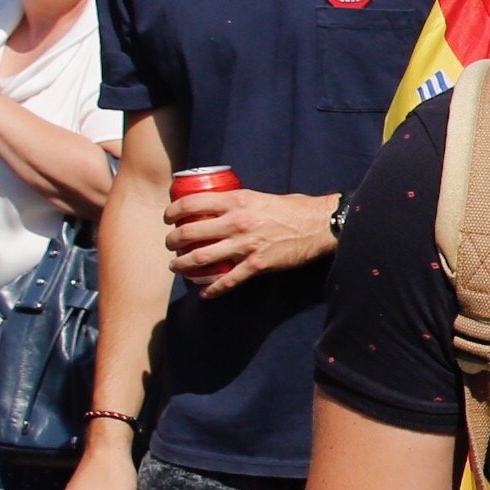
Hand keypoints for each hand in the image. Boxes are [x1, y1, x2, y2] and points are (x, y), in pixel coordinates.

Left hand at [166, 189, 341, 293]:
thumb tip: (219, 209)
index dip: (173, 211)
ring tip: (177, 266)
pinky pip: (227, 281)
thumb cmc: (295, 208)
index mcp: (236, 201)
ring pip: (200, 258)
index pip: (191, 203)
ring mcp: (245, 246)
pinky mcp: (256, 265)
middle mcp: (236, 222)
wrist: (321, 225)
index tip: (168, 217)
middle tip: (171, 244)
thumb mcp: (261, 196)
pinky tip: (204, 293)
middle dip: (173, 240)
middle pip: (189, 233)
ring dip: (182, 265)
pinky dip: (212, 289)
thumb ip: (239, 203)